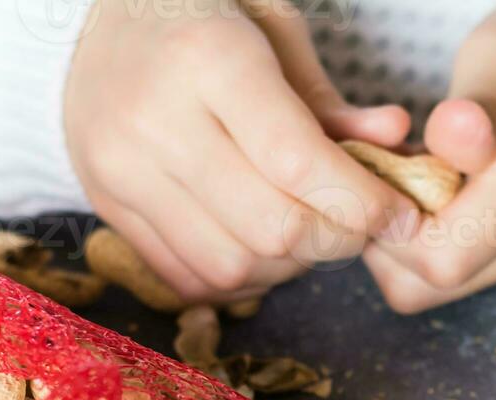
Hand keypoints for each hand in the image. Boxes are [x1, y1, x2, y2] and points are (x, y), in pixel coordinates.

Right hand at [65, 0, 420, 303]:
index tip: (400, 215)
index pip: (298, 162)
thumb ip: (331, 100)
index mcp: (206, 58)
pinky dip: (241, 277)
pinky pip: (190, 278)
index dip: (362, 204)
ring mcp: (122, 172)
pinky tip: (260, 244)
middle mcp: (155, 119)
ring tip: (308, 233)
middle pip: (271, 228)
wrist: (95, 27)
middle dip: (335, 240)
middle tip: (359, 227)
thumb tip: (394, 140)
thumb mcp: (274, 31)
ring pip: (232, 266)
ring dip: (289, 266)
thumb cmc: (203, 21)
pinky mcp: (107, 208)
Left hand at [363, 0, 495, 312]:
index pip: (440, 255)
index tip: (386, 166)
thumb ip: (471, 103)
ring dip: (413, 241)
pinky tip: (451, 189)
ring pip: (446, 287)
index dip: (390, 224)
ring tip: (423, 174)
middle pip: (435, 282)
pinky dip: (443, 240)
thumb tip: (446, 139)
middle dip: (392, 235)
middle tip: (394, 168)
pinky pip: (472, 273)